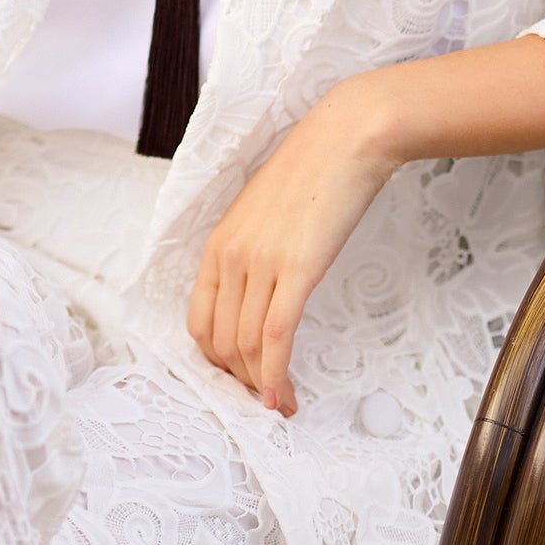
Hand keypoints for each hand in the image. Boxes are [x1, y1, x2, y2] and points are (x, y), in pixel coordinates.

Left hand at [187, 81, 397, 414]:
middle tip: (267, 398)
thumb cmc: (311, 174)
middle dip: (242, 381)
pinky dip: (277, 374)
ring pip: (246, 345)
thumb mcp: (263, 215)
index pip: (199, 323)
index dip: (217, 362)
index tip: (242, 378)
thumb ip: (253, 254)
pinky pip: (276, 335)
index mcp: (218, 244)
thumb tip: (259, 296)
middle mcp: (231, 256)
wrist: (344, 140)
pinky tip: (284, 397)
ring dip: (263, 385)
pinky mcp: (296, 269)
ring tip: (282, 404)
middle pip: (221, 343)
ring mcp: (261, 262)